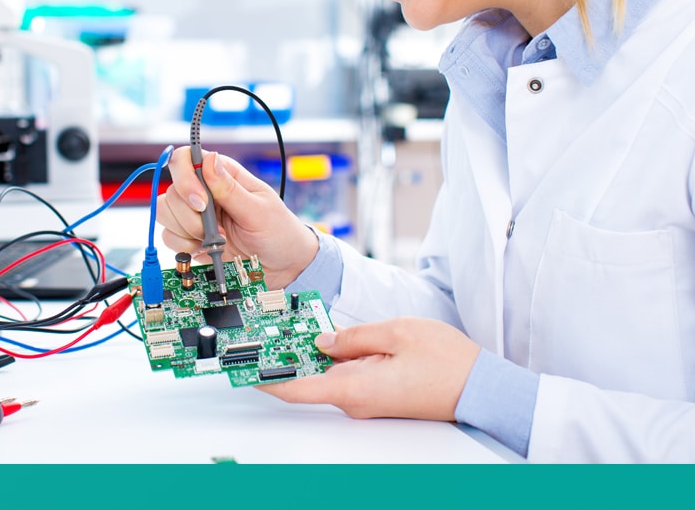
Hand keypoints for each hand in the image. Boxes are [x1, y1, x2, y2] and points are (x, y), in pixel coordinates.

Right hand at [156, 147, 318, 288]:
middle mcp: (204, 192)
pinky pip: (169, 237)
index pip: (186, 159)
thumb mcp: (260, 210)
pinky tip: (206, 250)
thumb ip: (231, 189)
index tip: (201, 202)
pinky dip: (185, 247)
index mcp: (222, 175)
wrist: (283, 268)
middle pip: (172, 190)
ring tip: (216, 241)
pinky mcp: (190, 238)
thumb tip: (209, 159)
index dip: (185, 178)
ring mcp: (195, 215)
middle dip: (191, 215)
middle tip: (217, 230)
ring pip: (165, 213)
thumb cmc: (279, 232)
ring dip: (188, 231)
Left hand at [260, 317, 480, 421]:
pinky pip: (346, 375)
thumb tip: (321, 338)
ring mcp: (367, 400)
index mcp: (354, 388)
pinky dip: (331, 357)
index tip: (241, 364)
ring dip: (308, 353)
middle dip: (284, 355)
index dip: (263, 377)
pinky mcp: (378, 395)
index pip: (294, 388)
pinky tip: (326, 336)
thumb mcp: (396, 332)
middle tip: (261, 329)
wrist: (485, 389)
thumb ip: (352, 335)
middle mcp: (355, 401)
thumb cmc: (448, 363)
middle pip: (307, 380)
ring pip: (326, 375)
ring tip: (290, 324)